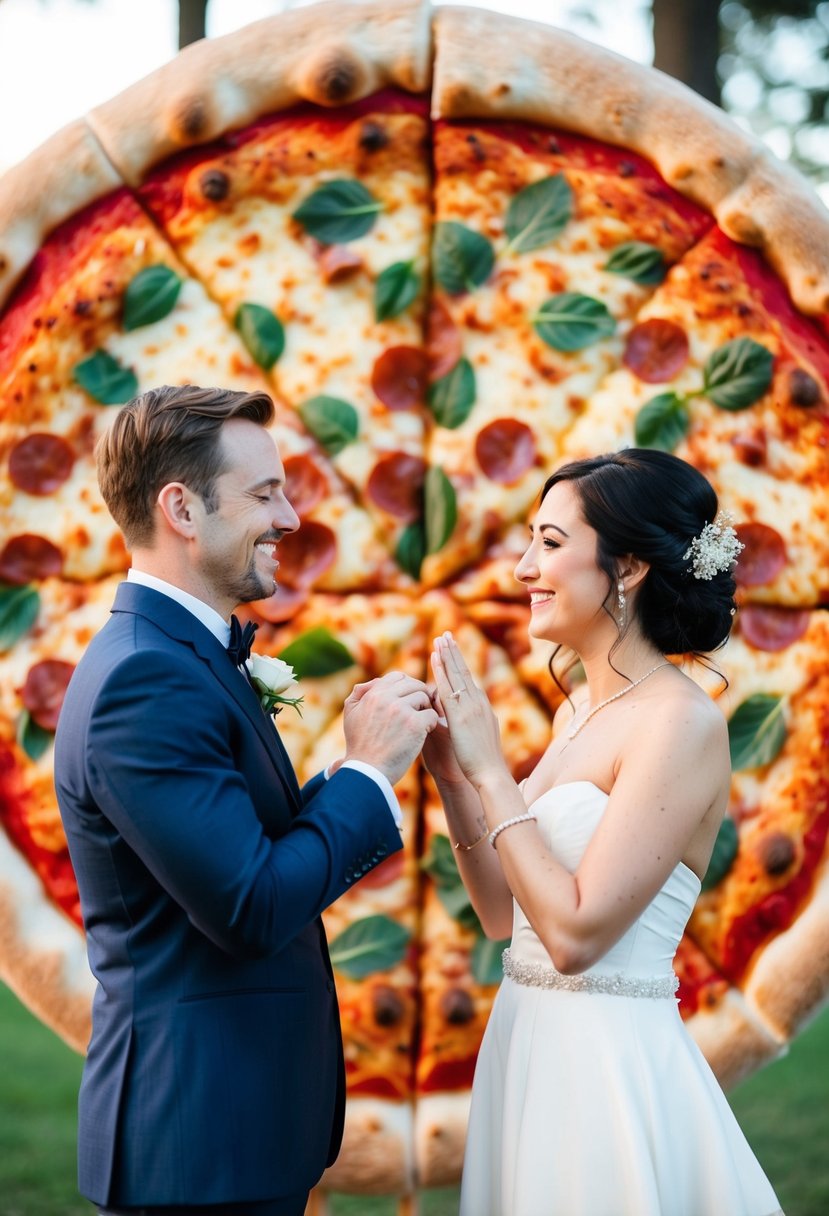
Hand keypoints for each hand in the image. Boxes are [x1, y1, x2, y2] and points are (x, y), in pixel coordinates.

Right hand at [343, 671, 438, 785]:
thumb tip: (376, 681)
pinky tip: (424, 733)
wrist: (367, 772)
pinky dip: (431, 723)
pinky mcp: (415, 725)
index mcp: (373, 694)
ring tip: (419, 723)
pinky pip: (432, 714)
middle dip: (419, 696)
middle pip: (415, 685)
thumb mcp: (351, 714)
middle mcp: (387, 698)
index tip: (408, 699)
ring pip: (425, 698)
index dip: (406, 685)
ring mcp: (402, 710)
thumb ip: (360, 692)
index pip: (398, 676)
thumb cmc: (360, 745)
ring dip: (425, 709)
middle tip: (418, 711)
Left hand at [430, 632, 509, 787]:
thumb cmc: (478, 764)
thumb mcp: (471, 738)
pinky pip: (449, 687)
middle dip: (454, 652)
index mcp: (481, 708)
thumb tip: (451, 718)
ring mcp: (471, 706)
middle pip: (464, 672)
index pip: (468, 681)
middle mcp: (479, 702)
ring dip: (447, 655)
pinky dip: (442, 671)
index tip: (451, 649)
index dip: (459, 664)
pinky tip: (435, 659)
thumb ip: (462, 724)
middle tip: (446, 634)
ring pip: (457, 675)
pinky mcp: (461, 715)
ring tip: (439, 638)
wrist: (490, 775)